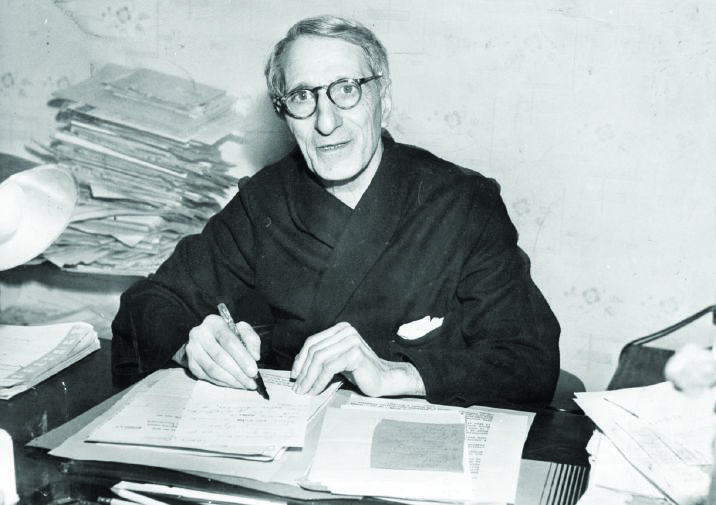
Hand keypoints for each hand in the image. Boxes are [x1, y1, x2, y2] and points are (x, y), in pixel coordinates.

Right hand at [185, 314, 260, 389]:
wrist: (208, 339)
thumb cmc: (229, 334)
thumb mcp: (242, 330)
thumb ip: (251, 340)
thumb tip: (255, 356)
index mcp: (214, 322)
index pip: (228, 340)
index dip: (242, 357)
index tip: (253, 371)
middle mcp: (199, 334)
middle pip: (220, 357)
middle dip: (238, 372)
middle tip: (251, 382)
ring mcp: (192, 349)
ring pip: (213, 369)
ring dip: (231, 380)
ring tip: (245, 385)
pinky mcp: (191, 363)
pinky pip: (207, 376)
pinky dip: (222, 382)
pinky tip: (233, 384)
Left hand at [291, 322, 425, 396]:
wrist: (385, 379)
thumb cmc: (360, 371)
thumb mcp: (337, 360)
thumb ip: (322, 356)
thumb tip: (297, 363)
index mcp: (341, 329)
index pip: (313, 342)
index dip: (300, 359)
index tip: (294, 375)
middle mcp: (346, 331)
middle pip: (314, 350)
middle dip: (303, 371)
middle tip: (297, 387)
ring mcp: (351, 341)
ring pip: (319, 359)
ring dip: (309, 378)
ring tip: (304, 391)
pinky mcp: (354, 354)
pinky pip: (329, 368)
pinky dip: (319, 381)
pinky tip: (316, 391)